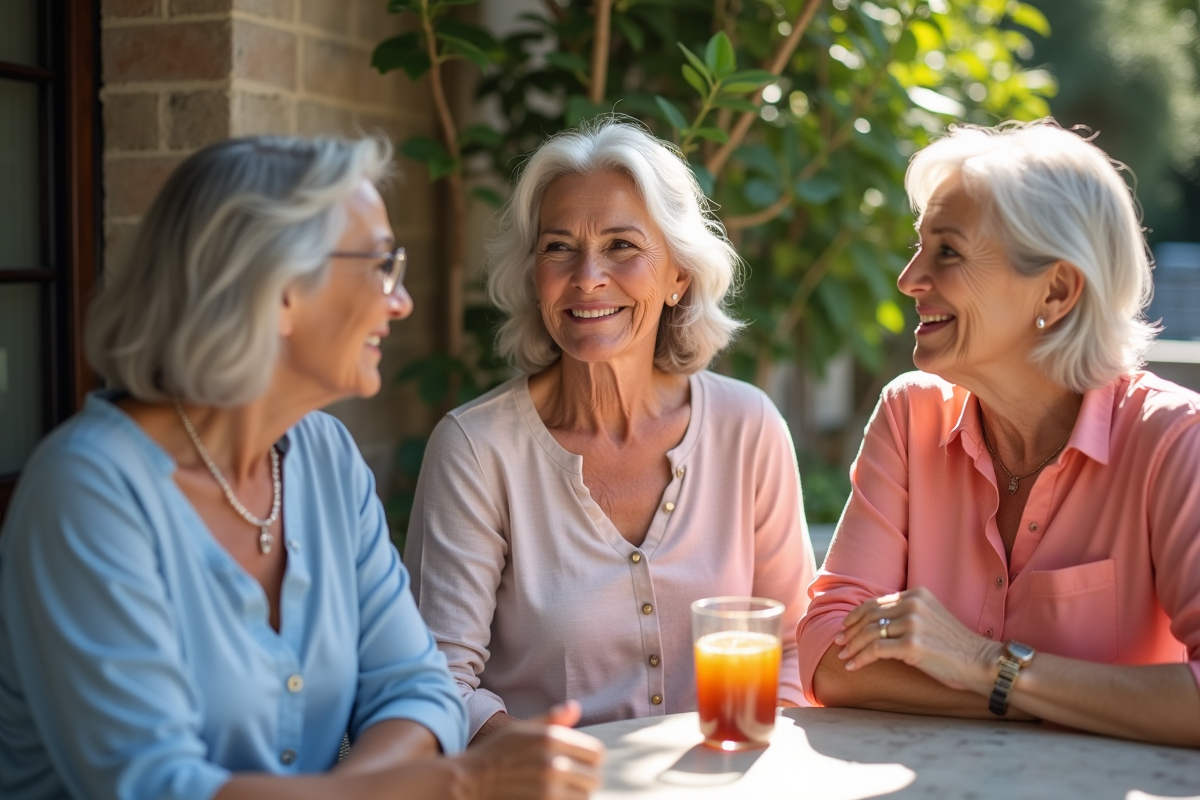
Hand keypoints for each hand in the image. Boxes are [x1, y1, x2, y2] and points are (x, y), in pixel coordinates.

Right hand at [460, 700, 604, 799]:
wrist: (471, 781)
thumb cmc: (497, 752)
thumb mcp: (522, 728)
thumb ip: (552, 719)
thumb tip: (576, 708)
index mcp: (551, 739)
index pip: (597, 753)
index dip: (589, 758)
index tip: (578, 761)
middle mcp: (553, 764)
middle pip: (594, 778)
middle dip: (583, 778)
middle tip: (567, 778)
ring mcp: (549, 789)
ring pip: (584, 796)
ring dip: (575, 794)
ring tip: (558, 789)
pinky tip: (550, 796)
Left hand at [834, 588, 1001, 694]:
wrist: (979, 661)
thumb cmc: (953, 645)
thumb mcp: (929, 618)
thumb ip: (905, 614)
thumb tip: (873, 624)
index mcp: (916, 595)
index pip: (875, 603)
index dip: (856, 616)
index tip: (844, 628)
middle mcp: (913, 605)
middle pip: (869, 617)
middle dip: (850, 631)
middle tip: (838, 643)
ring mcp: (913, 624)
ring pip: (869, 634)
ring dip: (853, 646)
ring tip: (844, 656)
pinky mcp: (912, 645)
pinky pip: (876, 650)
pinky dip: (861, 658)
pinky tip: (853, 666)